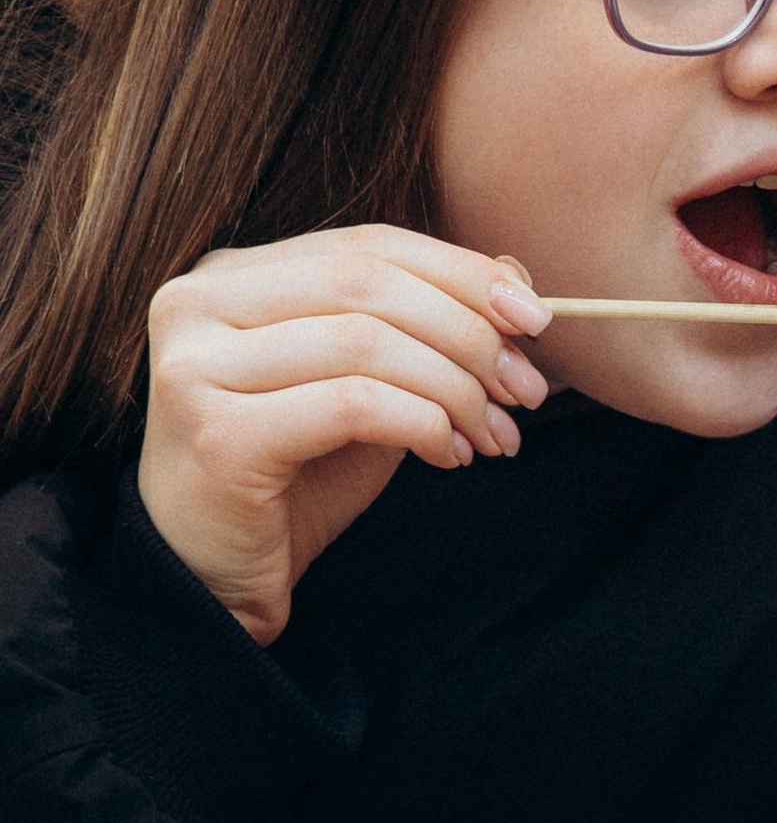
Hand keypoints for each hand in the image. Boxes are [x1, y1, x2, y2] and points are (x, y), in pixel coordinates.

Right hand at [138, 228, 552, 642]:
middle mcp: (196, 304)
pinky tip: (449, 455)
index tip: (535, 317)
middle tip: (527, 389)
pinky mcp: (217, 432)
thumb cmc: (295, 477)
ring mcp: (197, 366)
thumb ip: (423, 324)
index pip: (368, 245)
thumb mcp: (371, 385)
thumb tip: (514, 275)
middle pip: (368, 284)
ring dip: (454, 388)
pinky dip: (422, 424)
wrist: (217, 578)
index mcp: (232, 275)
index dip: (462, 273)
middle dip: (468, 333)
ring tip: (495, 434)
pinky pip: (352, 405)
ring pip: (365, 343)